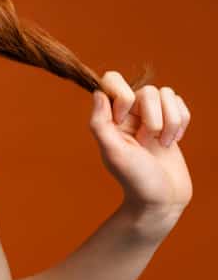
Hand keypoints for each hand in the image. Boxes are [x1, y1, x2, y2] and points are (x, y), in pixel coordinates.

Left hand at [90, 70, 192, 237]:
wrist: (162, 200)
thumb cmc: (135, 178)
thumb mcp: (112, 152)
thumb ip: (100, 123)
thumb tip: (97, 93)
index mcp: (110, 116)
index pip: (112, 80)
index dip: (122, 97)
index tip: (122, 121)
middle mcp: (129, 112)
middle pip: (147, 89)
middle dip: (152, 117)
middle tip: (145, 141)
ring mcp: (151, 116)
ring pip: (167, 94)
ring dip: (170, 122)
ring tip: (161, 143)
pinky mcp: (171, 122)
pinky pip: (180, 104)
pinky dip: (181, 122)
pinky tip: (173, 141)